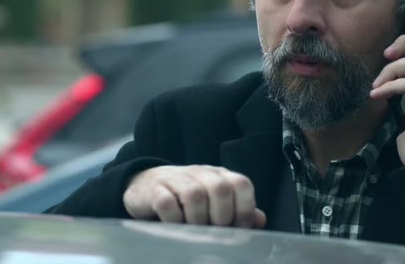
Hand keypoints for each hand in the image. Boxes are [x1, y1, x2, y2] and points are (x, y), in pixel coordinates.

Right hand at [122, 165, 266, 228]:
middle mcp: (200, 173)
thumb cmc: (185, 197)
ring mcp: (176, 179)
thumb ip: (237, 210)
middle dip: (222, 216)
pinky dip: (174, 220)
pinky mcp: (155, 190)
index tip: (238, 229)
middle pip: (220, 188)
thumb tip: (259, 219)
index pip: (241, 184)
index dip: (245, 210)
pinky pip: (167, 204)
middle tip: (215, 231)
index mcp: (219, 175)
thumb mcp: (213, 201)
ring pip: (195, 195)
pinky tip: (174, 227)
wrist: (145, 185)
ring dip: (198, 220)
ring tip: (194, 231)